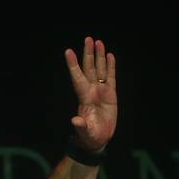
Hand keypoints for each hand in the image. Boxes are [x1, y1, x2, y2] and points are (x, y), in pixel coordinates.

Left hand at [65, 37, 117, 152]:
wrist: (98, 140)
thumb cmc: (89, 137)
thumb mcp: (85, 133)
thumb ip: (81, 126)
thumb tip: (75, 121)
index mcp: (84, 98)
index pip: (78, 78)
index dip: (73, 65)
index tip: (68, 51)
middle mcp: (91, 91)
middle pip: (89, 69)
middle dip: (88, 54)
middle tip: (87, 38)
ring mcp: (100, 91)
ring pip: (99, 70)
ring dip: (99, 56)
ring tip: (98, 41)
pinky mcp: (110, 94)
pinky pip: (110, 77)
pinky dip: (110, 66)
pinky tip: (109, 55)